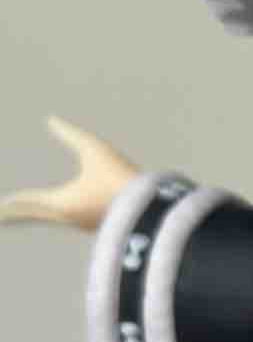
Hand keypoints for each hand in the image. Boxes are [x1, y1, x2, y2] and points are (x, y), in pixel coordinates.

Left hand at [0, 116, 138, 230]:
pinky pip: (69, 217)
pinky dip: (55, 214)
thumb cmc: (119, 177)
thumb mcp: (96, 151)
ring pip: (51, 217)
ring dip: (34, 214)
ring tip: (24, 212)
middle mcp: (67, 216)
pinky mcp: (98, 223)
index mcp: (60, 202)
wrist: (150, 208)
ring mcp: (83, 223)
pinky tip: (62, 210)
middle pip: (32, 215)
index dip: (11, 202)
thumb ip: (72, 135)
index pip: (27, 201)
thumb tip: (51, 118)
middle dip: (14, 214)